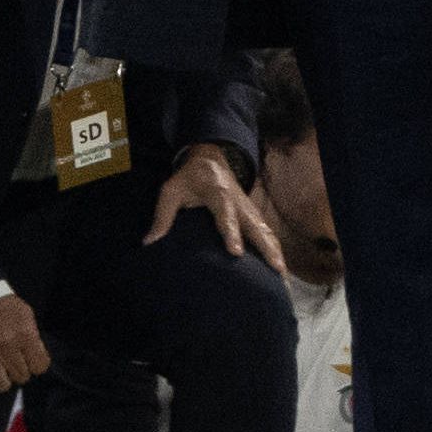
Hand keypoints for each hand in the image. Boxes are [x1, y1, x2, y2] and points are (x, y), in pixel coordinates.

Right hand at [0, 293, 50, 393]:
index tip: (30, 361)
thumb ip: (32, 338)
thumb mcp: (25, 314)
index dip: (36, 365)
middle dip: (18, 371)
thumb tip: (35, 359)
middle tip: (11, 362)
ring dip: (1, 380)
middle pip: (21, 377)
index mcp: (25, 332)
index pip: (40, 366)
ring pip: (0, 385)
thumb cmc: (0, 304)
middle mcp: (7, 344)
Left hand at [146, 144, 284, 272]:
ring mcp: (248, 207)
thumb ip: (162, 215)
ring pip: (265, 230)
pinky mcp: (252, 213)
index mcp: (218, 193)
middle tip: (275, 268)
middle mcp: (238, 201)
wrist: (211, 158)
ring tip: (282, 274)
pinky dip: (274, 248)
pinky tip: (280, 267)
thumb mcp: (171, 190)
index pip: (225, 214)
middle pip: (254, 225)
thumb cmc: (189, 177)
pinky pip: (266, 232)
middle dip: (265, 247)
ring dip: (275, 250)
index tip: (236, 252)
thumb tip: (149, 242)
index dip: (231, 232)